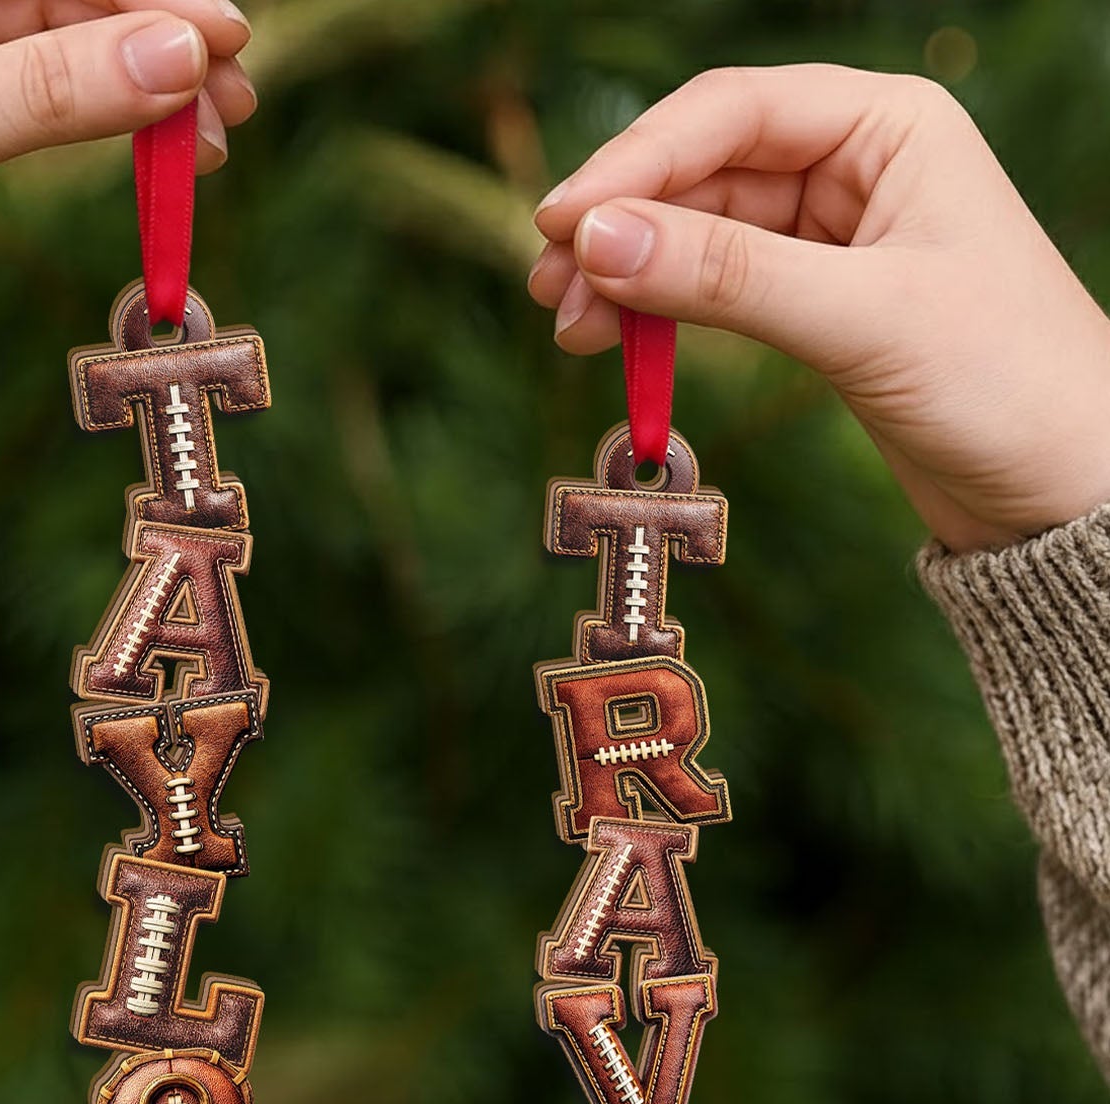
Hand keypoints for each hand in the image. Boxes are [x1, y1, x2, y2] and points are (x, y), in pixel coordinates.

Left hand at [0, 0, 255, 381]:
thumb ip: (43, 94)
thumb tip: (177, 57)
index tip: (223, 30)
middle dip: (153, 40)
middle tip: (234, 98)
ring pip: (59, 53)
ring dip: (139, 92)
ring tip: (210, 142)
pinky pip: (39, 109)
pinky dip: (100, 131)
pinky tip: (154, 154)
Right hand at [530, 64, 1109, 552]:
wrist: (1062, 486)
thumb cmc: (1004, 381)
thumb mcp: (859, 319)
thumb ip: (725, 276)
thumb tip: (597, 240)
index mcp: (888, 125)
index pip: (731, 114)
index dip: (634, 163)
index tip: (558, 221)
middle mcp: (854, 165)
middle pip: (701, 169)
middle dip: (620, 223)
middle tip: (547, 285)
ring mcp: (829, 236)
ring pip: (697, 231)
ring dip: (629, 272)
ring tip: (570, 324)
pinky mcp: (813, 304)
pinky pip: (715, 288)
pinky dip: (662, 310)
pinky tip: (618, 337)